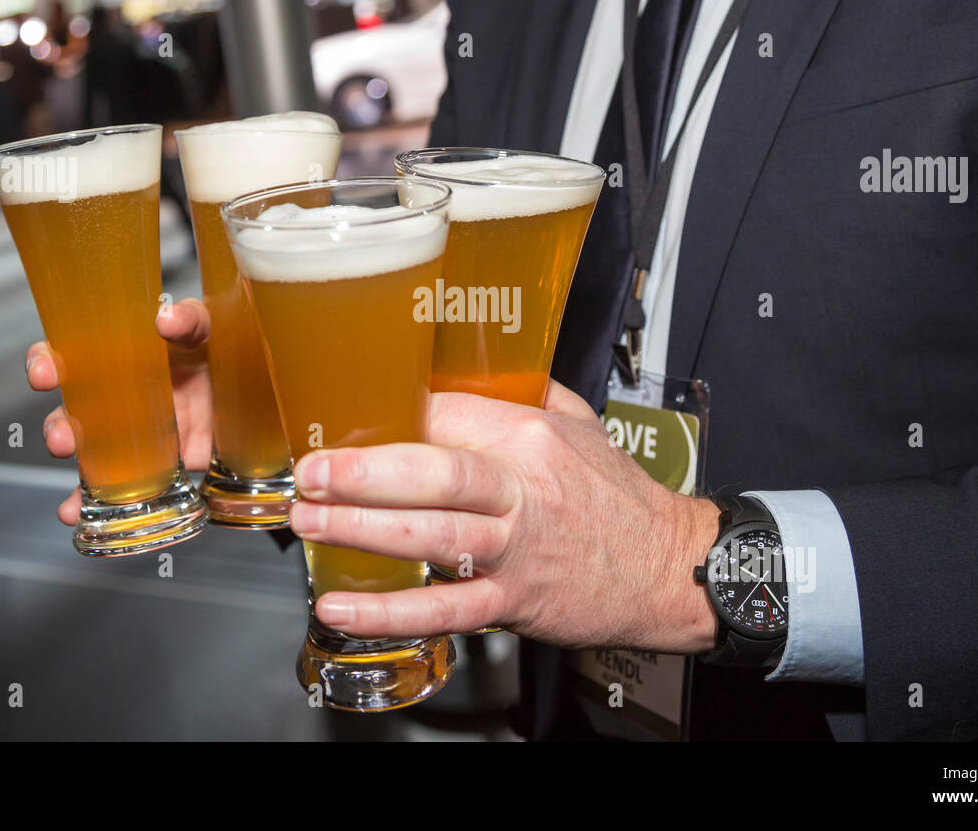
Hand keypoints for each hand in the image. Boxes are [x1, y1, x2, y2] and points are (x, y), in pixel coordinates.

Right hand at [25, 298, 213, 523]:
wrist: (262, 397)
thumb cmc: (227, 351)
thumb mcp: (212, 328)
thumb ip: (192, 321)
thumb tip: (165, 317)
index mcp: (125, 355)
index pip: (71, 353)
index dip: (47, 361)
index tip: (44, 372)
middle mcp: (121, 396)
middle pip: (72, 411)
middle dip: (59, 428)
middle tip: (64, 440)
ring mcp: (135, 434)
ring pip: (87, 452)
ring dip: (75, 469)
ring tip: (76, 483)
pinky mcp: (156, 466)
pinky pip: (117, 487)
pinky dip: (90, 502)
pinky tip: (75, 511)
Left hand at [289, 380, 720, 652]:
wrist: (668, 566)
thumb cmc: (618, 496)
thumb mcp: (580, 424)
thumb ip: (524, 393)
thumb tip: (465, 364)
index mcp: (531, 437)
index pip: (448, 413)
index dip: (390, 413)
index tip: (340, 414)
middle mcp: (522, 489)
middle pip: (437, 475)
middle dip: (364, 473)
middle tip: (311, 472)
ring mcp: (516, 548)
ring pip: (433, 537)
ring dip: (363, 531)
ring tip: (310, 523)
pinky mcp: (513, 600)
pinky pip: (446, 609)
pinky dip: (391, 612)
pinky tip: (344, 608)